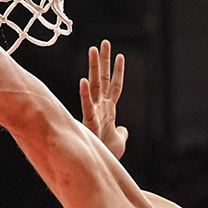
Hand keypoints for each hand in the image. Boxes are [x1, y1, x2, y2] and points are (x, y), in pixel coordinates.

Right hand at [78, 40, 126, 159]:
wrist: (101, 164)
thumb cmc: (108, 152)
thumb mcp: (120, 140)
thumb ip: (122, 133)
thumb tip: (125, 131)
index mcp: (109, 109)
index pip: (115, 86)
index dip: (118, 71)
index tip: (120, 55)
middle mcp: (101, 106)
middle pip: (104, 79)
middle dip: (104, 61)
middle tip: (104, 42)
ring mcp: (94, 112)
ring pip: (94, 86)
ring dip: (94, 68)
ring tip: (93, 50)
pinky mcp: (89, 122)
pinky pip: (86, 106)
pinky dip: (85, 94)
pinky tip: (83, 80)